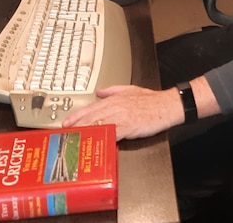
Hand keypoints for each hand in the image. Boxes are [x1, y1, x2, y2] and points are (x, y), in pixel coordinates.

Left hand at [62, 85, 183, 139]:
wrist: (168, 105)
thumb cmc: (152, 100)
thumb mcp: (130, 90)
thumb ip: (112, 90)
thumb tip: (99, 92)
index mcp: (114, 99)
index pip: (90, 108)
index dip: (76, 116)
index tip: (65, 123)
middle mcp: (115, 106)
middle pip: (91, 117)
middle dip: (76, 126)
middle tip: (64, 134)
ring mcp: (122, 116)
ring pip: (98, 124)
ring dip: (85, 132)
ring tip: (73, 139)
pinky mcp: (129, 126)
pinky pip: (112, 133)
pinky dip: (102, 137)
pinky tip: (94, 142)